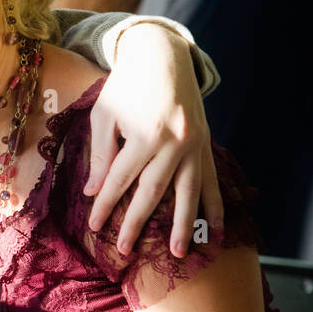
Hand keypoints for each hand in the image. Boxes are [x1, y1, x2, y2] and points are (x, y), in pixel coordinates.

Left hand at [85, 24, 224, 257]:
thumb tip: (93, 191)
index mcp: (144, 134)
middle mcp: (173, 143)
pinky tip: (219, 231)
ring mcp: (194, 145)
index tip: (94, 225)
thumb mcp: (104, 114)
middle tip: (125, 249)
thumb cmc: (126, 87)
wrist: (163, 58)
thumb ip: (101, 153)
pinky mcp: (206, 145)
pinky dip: (217, 206)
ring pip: (189, 192)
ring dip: (185, 225)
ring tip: (181, 253)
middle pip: (153, 192)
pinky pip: (213, 181)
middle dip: (137, 223)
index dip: (106, 204)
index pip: (120, 179)